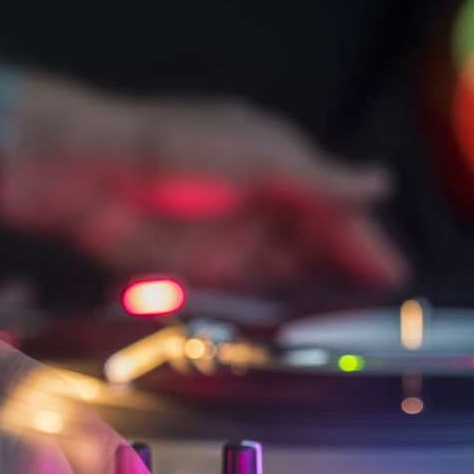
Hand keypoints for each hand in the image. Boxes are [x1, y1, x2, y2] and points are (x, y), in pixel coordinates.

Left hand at [0, 78, 409, 292]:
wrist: (79, 170)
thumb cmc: (159, 142)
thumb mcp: (250, 155)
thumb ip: (314, 180)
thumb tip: (377, 183)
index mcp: (276, 160)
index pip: (336, 207)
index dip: (366, 242)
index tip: (394, 278)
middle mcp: (256, 198)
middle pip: (315, 244)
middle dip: (344, 275)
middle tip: (374, 314)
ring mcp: (227, 234)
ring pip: (284, 272)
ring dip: (311, 297)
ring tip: (343, 330)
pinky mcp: (197, 266)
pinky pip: (244, 292)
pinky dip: (268, 309)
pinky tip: (291, 328)